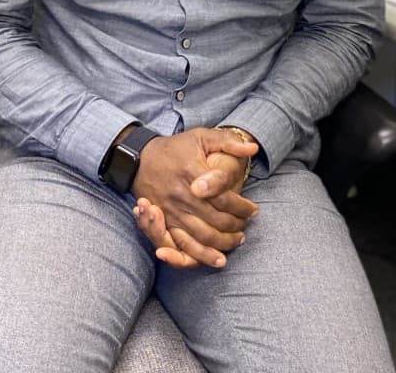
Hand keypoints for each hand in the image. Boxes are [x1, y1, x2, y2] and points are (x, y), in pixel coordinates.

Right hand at [130, 128, 257, 268]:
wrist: (141, 158)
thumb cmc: (176, 148)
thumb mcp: (202, 136)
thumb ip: (228, 141)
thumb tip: (253, 148)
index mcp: (192, 175)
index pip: (224, 199)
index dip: (242, 208)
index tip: (254, 210)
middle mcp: (181, 196)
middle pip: (215, 221)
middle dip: (235, 227)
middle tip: (246, 226)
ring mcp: (170, 212)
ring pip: (201, 237)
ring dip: (222, 243)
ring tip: (237, 241)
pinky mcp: (163, 222)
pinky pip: (181, 245)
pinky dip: (198, 256)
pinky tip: (215, 259)